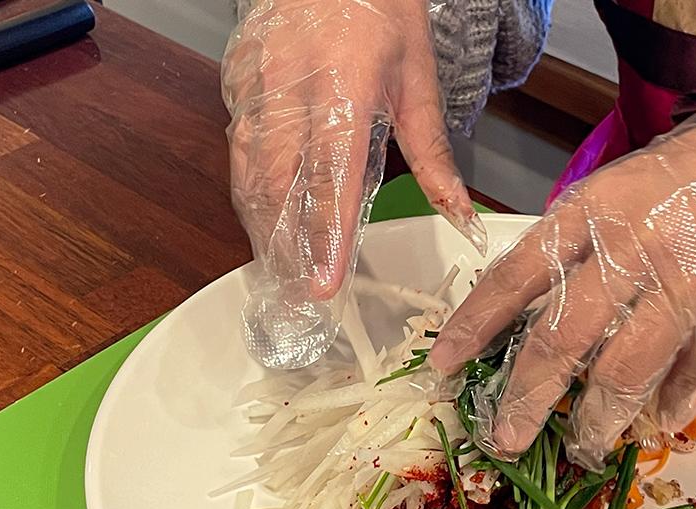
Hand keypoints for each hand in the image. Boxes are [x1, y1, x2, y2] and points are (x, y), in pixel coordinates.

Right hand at [222, 0, 485, 302]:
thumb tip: (459, 214)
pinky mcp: (236, 84)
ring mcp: (255, 85)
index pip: (331, 176)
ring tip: (281, 271)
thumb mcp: (419, 77)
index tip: (323, 283)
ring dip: (264, 227)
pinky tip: (264, 221)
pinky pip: (239, 149)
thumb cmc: (378, 8)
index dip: (325, 235)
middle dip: (288, 246)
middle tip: (301, 294)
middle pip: (279, 186)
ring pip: (250, 174)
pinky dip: (250, 191)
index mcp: (344, 86)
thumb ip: (433, 154)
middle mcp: (291, 89)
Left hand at [431, 67, 695, 468]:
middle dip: (523, 402)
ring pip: (620, 377)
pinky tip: (658, 421)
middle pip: (558, 341)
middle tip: (504, 440)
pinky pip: (689, 383)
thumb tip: (529, 321)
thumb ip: (583, 246)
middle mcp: (632, 247)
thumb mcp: (628, 188)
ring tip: (583, 445)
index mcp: (593, 209)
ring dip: (594, 424)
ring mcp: (687, 284)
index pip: (514, 276)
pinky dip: (668, 410)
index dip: (473, 327)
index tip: (442, 368)